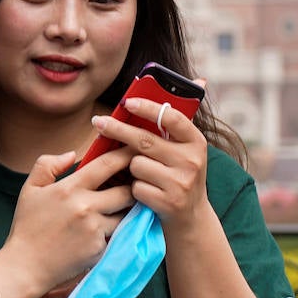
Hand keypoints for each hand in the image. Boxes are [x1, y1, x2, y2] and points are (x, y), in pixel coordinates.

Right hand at [0, 146, 131, 297]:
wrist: (25, 267)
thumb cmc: (27, 226)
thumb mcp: (30, 188)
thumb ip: (48, 165)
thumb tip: (72, 154)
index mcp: (70, 188)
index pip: (106, 165)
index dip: (125, 154)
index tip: (136, 150)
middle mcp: (86, 207)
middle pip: (126, 192)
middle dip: (133, 187)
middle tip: (137, 184)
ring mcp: (94, 230)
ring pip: (125, 215)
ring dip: (126, 211)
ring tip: (124, 208)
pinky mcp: (99, 250)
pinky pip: (116, 236)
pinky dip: (115, 231)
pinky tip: (108, 231)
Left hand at [89, 88, 207, 231]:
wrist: (191, 220)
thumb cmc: (181, 175)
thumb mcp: (187, 149)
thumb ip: (180, 121)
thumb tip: (200, 78)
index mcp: (196, 142)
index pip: (171, 118)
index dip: (148, 108)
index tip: (127, 102)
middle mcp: (191, 161)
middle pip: (144, 140)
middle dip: (117, 129)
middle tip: (97, 121)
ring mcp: (181, 183)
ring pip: (137, 164)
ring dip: (132, 169)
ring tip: (144, 175)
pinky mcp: (168, 203)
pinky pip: (136, 187)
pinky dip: (134, 189)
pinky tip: (145, 193)